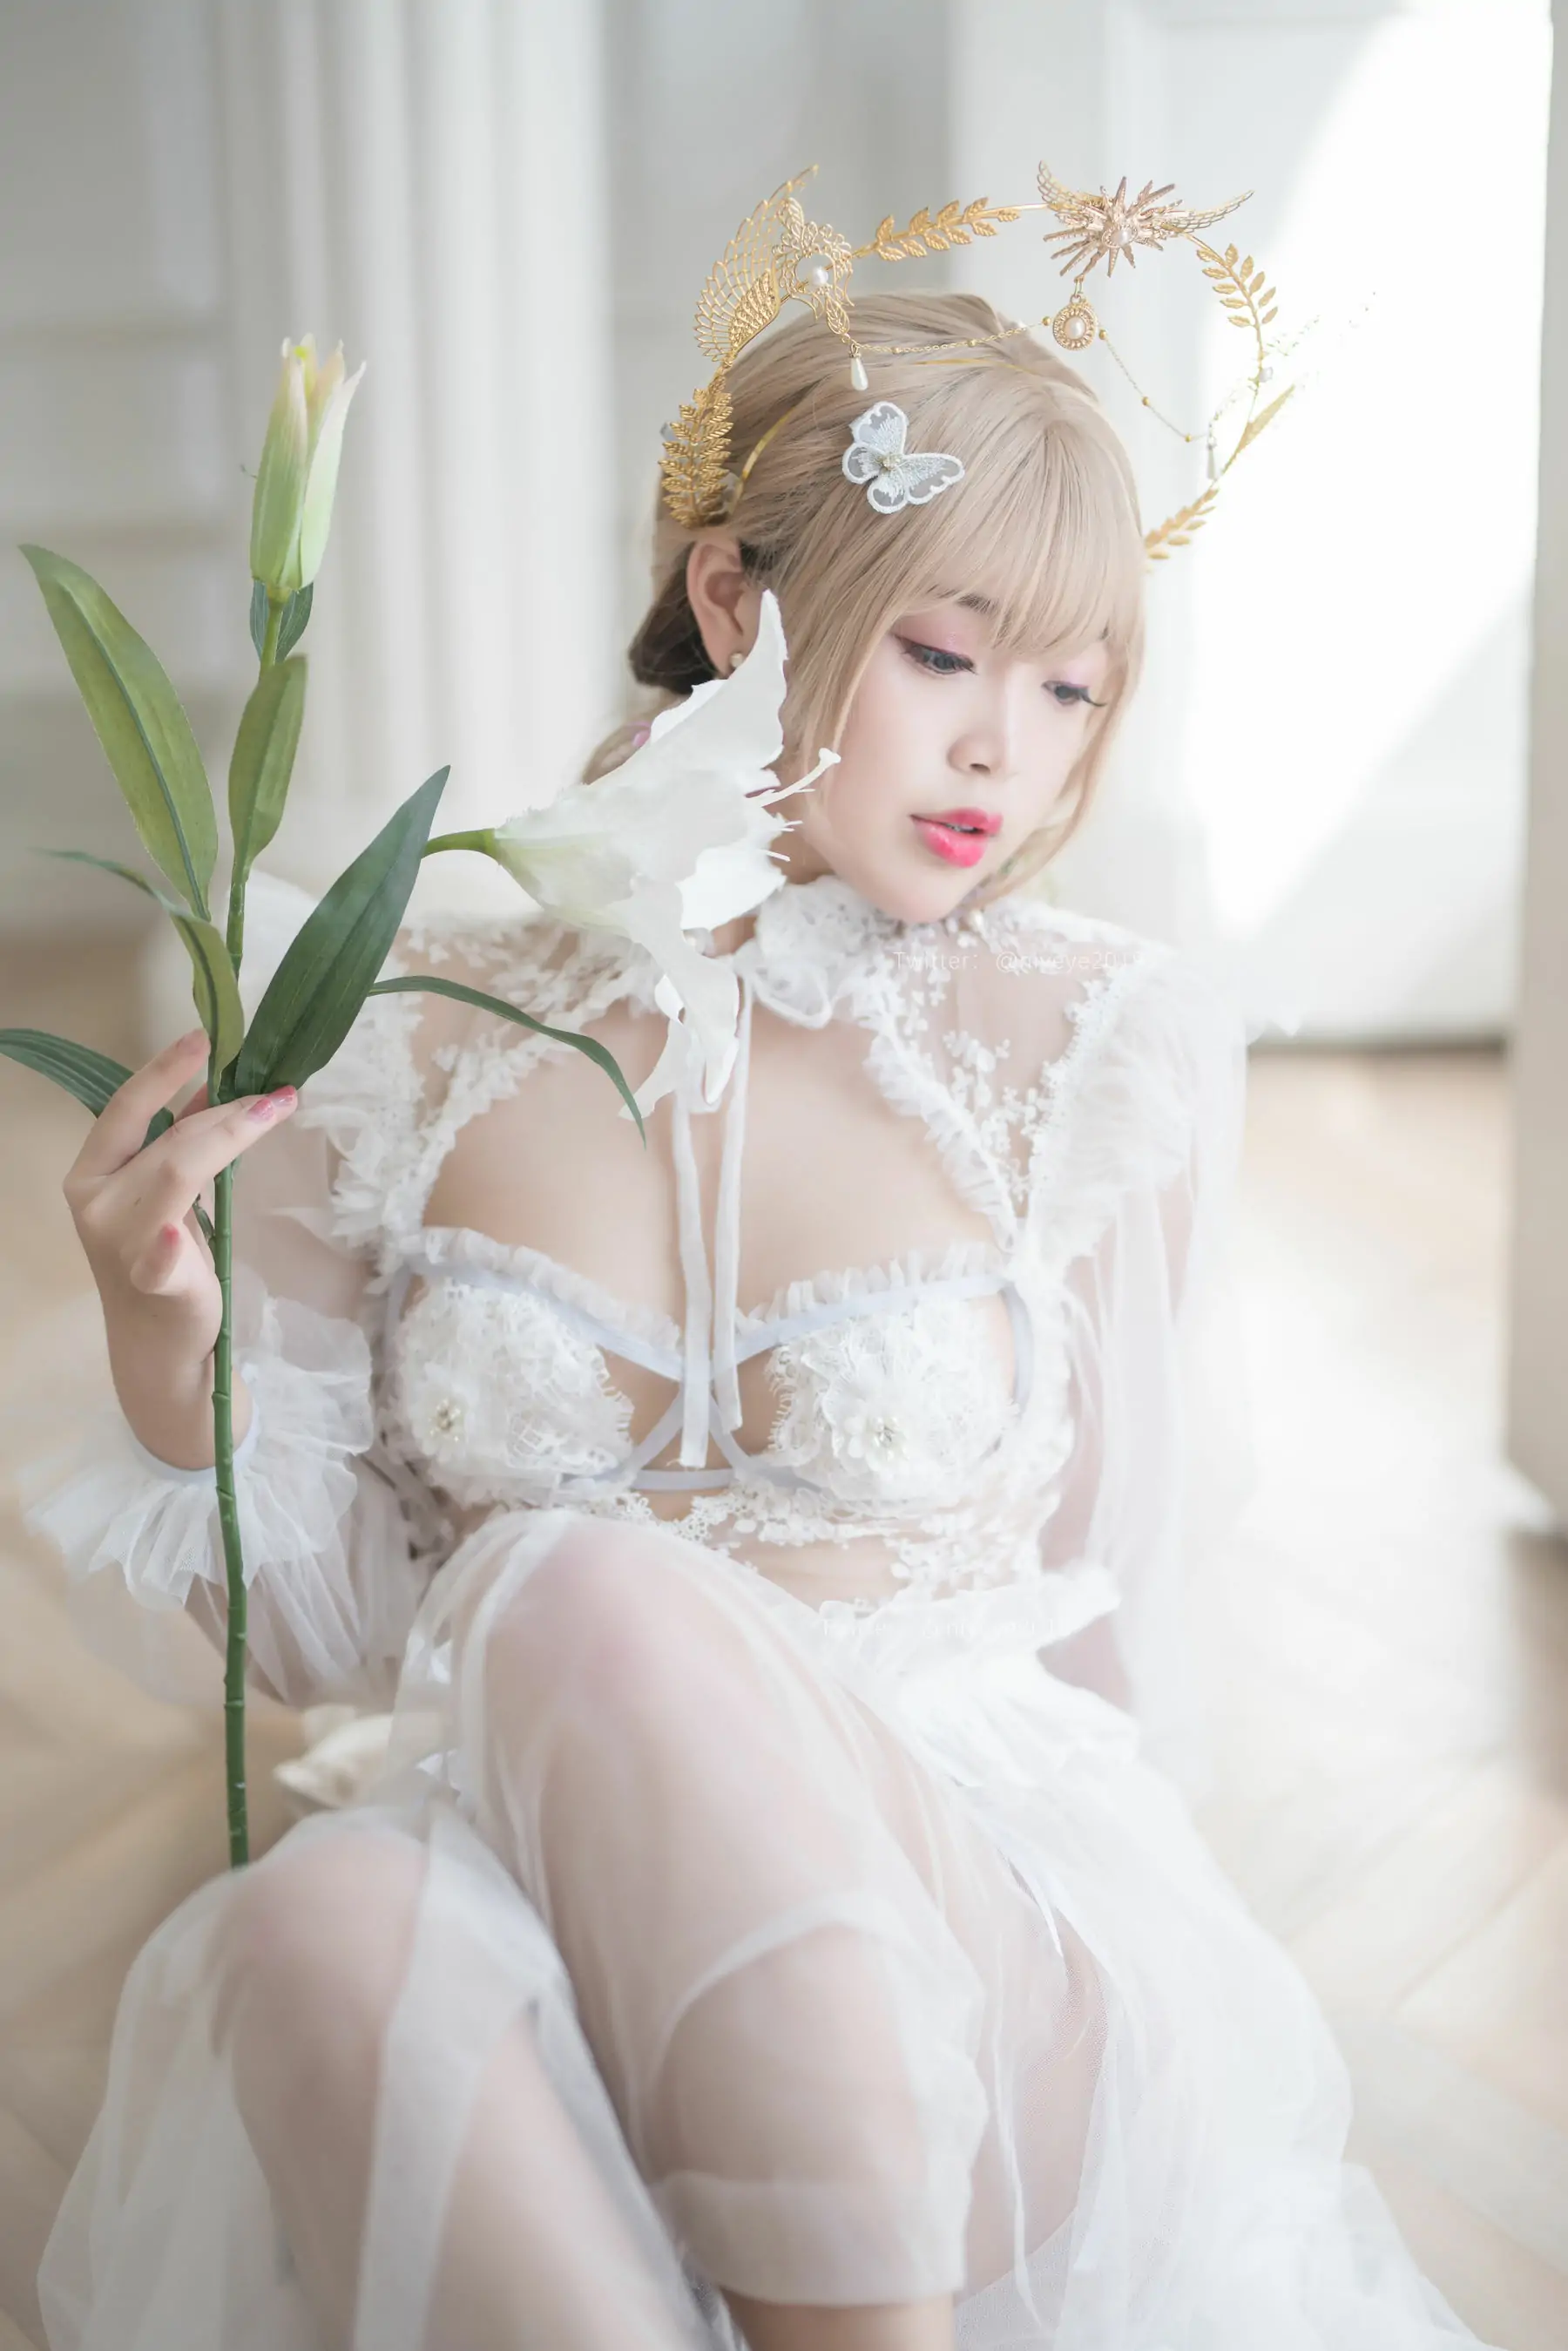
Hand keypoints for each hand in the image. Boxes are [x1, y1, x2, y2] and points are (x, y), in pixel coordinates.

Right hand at [63, 1027, 298, 1454]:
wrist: (158, 1342)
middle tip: (278, 1089)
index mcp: (92, 1173)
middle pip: (168, 1140)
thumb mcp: (167, 1188)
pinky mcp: (152, 1282)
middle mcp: (95, 1201)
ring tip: (277, 1107)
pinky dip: (168, 1248)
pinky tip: (176, 1237)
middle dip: (228, 1109)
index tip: (206, 1036)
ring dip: (232, 1135)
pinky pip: (159, 1259)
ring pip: (179, 1172)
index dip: (164, 1070)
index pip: (126, 1109)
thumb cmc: (164, 1256)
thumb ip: (181, 1139)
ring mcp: (120, 1243)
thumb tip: (218, 1083)